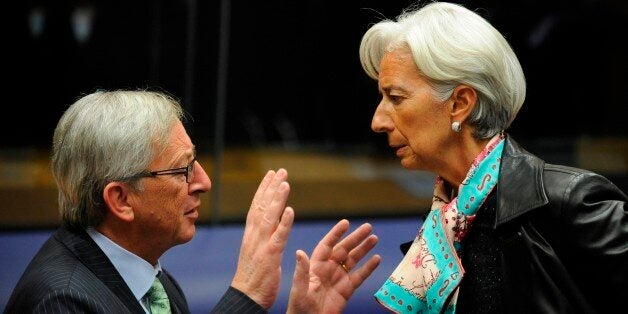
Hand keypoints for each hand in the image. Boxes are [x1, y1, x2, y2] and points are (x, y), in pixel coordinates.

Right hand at [231, 169, 293, 308]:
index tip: (271, 174)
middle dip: (271, 187)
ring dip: (277, 199)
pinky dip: (284, 223)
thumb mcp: (256, 251)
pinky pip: (278, 236)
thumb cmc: (252, 277)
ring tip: (285, 182)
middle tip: (280, 170)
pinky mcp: (270, 255)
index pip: (257, 206)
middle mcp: (254, 235)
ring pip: (269, 217)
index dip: (264, 189)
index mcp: (251, 234)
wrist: (246, 296)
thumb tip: (269, 222)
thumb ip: (262, 235)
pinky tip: (290, 210)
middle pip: (262, 206)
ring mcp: (261, 244)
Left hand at [287, 219, 380, 313]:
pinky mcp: (346, 290)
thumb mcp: (299, 289)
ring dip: (364, 249)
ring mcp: (338, 279)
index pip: (327, 245)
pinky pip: (359, 276)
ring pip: (353, 260)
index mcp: (316, 266)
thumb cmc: (299, 308)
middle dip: (356, 238)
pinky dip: (368, 268)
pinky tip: (376, 259)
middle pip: (344, 249)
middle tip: (368, 227)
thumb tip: (299, 252)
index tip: (346, 223)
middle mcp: (328, 270)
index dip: (336, 234)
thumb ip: (302, 271)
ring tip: (374, 238)